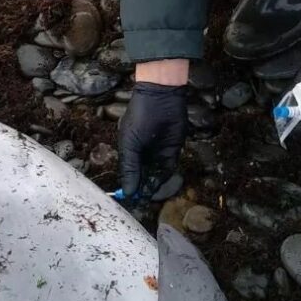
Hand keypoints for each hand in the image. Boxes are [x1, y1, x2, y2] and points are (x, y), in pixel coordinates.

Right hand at [118, 76, 188, 201]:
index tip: (130, 200)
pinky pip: (168, 169)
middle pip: (143, 177)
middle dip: (142, 189)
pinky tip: (159, 185)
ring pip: (155, 175)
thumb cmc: (140, 118)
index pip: (129, 174)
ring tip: (150, 196)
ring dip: (153, 186)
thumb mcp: (130, 144)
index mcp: (129, 151)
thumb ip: (130, 168)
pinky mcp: (172, 151)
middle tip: (142, 201)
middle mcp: (143, 154)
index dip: (130, 186)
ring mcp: (158, 153)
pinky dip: (164, 178)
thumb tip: (128, 191)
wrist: (161, 98)